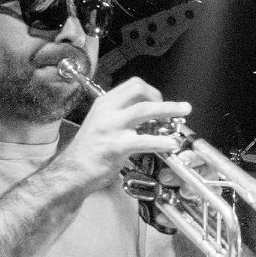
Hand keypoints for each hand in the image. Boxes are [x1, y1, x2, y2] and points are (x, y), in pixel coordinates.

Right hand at [57, 77, 187, 193]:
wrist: (73, 171)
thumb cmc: (90, 151)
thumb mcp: (103, 123)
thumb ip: (123, 115)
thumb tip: (150, 113)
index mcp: (105, 103)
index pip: (133, 85)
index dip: (152, 91)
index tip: (160, 101)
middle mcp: (107, 111)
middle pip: (140, 90)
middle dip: (162, 97)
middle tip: (176, 108)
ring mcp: (111, 127)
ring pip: (144, 110)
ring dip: (168, 109)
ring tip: (182, 113)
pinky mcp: (115, 146)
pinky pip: (144, 140)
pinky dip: (162, 141)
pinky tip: (171, 144)